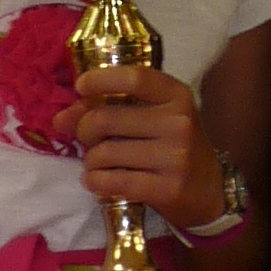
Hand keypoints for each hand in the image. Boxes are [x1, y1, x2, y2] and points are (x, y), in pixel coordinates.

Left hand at [70, 65, 228, 236]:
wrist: (210, 192)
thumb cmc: (174, 147)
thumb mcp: (154, 119)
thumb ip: (112, 109)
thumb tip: (60, 119)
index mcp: (176, 96)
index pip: (134, 78)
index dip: (100, 80)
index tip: (81, 87)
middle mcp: (179, 122)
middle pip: (106, 119)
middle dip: (84, 130)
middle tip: (87, 140)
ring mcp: (176, 156)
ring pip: (105, 153)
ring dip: (90, 161)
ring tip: (96, 165)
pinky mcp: (168, 188)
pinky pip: (114, 181)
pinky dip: (95, 182)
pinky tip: (95, 181)